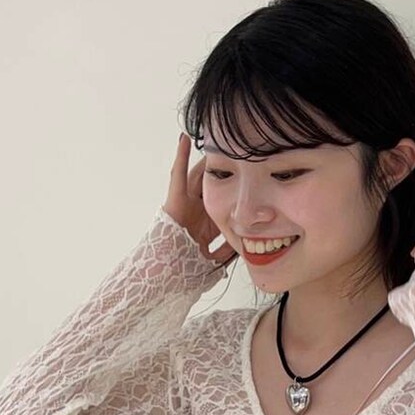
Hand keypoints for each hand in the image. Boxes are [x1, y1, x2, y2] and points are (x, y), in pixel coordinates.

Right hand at [162, 133, 237, 263]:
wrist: (162, 275)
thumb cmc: (182, 272)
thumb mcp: (211, 261)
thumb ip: (223, 252)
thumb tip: (242, 247)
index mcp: (205, 226)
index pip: (223, 206)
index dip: (236, 194)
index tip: (252, 181)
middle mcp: (196, 212)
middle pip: (214, 186)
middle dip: (226, 171)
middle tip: (239, 154)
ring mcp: (185, 205)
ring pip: (198, 177)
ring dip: (207, 160)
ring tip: (215, 139)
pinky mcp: (174, 200)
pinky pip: (178, 175)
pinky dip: (180, 156)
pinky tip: (185, 139)